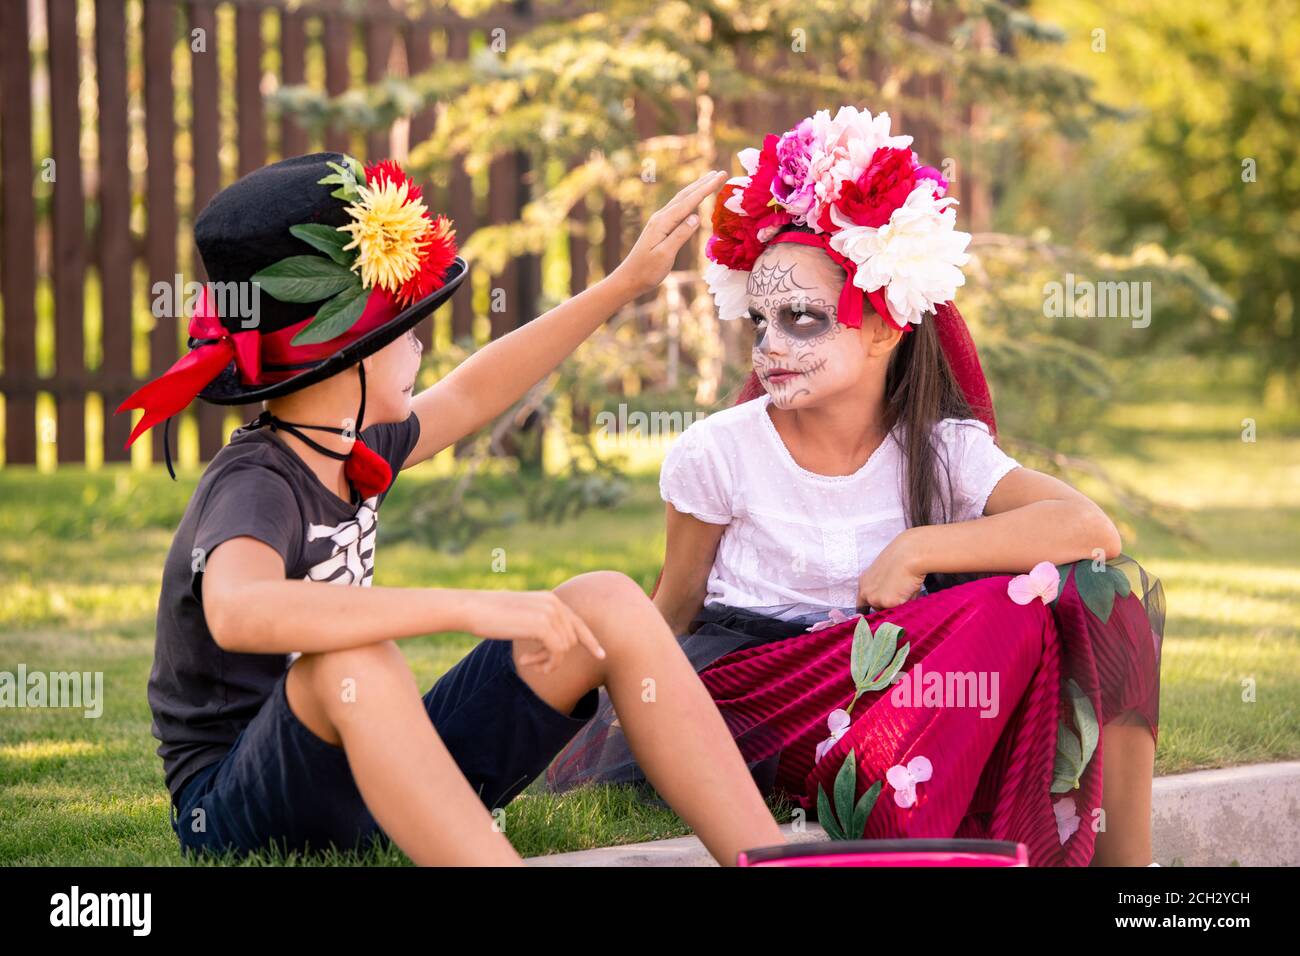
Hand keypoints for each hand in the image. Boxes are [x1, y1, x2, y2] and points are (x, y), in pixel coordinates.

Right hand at [461, 590, 605, 673]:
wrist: (472, 609)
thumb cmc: (490, 616)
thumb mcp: (521, 617)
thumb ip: (541, 624)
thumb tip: (557, 644)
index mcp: (551, 600)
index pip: (578, 622)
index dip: (591, 640)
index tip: (602, 655)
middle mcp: (555, 603)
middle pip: (572, 639)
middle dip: (555, 657)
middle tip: (534, 664)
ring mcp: (550, 613)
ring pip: (565, 648)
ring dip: (548, 661)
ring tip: (527, 661)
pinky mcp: (543, 625)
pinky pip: (558, 652)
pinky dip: (547, 664)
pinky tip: (526, 663)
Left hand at [610, 170, 727, 297]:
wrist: (629, 278)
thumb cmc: (647, 270)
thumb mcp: (665, 255)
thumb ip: (680, 235)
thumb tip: (696, 216)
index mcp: (663, 222)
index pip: (689, 202)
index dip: (706, 188)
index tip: (720, 176)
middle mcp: (661, 217)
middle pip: (685, 195)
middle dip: (703, 183)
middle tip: (719, 173)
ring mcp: (659, 222)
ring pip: (681, 200)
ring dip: (696, 189)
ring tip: (709, 180)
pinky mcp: (660, 228)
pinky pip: (678, 209)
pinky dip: (689, 200)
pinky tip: (693, 200)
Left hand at [857, 531, 927, 611]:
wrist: (909, 554)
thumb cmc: (901, 560)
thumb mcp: (886, 576)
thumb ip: (883, 591)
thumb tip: (890, 606)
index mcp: (864, 583)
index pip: (862, 606)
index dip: (870, 612)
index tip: (873, 618)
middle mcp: (866, 593)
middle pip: (877, 611)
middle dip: (888, 609)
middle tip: (899, 597)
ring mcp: (875, 599)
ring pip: (889, 611)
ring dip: (897, 607)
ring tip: (905, 590)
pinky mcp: (887, 603)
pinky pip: (899, 611)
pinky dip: (906, 605)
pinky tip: (908, 591)